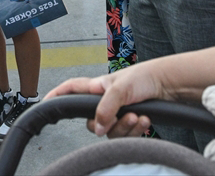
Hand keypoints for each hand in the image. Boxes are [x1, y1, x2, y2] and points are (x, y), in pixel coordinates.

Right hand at [46, 65, 162, 137]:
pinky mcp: (129, 120)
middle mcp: (104, 101)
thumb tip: (98, 127)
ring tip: (138, 116)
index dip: (57, 95)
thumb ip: (105, 107)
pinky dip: (136, 130)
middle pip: (93, 122)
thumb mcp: (120, 88)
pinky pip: (126, 135)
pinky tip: (144, 120)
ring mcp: (117, 112)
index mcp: (97, 88)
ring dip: (126, 127)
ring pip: (111, 132)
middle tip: (125, 116)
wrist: (168, 85)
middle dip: (109, 125)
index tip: (45, 102)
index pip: (71, 90)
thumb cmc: (144, 78)